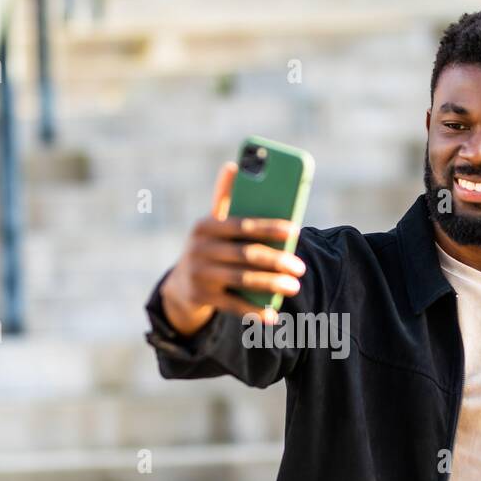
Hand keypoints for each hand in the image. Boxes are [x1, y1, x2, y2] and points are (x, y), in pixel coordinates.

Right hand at [159, 161, 306, 335]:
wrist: (180, 286)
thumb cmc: (208, 247)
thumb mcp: (212, 224)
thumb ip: (225, 199)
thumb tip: (234, 165)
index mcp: (205, 226)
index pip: (242, 225)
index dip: (269, 227)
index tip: (294, 230)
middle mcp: (199, 250)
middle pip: (245, 254)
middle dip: (276, 261)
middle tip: (300, 267)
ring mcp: (199, 275)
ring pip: (242, 279)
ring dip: (271, 285)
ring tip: (294, 286)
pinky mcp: (201, 297)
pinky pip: (233, 305)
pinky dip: (254, 311)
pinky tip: (273, 315)